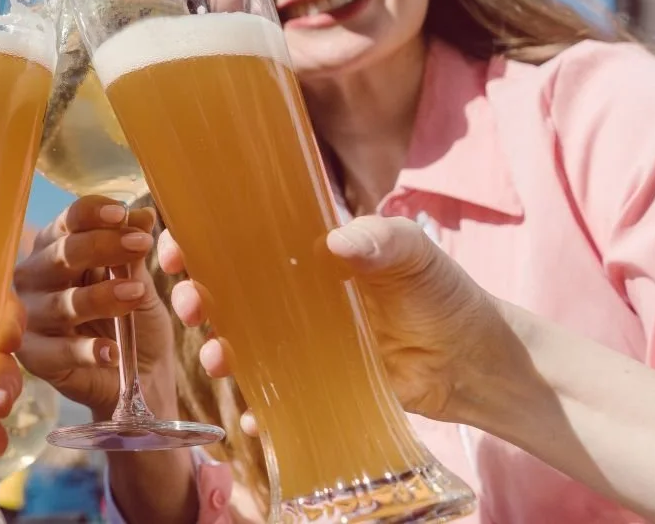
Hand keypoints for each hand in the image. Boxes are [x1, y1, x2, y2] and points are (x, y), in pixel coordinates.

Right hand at [14, 195, 174, 417]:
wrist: (142, 376)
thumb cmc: (134, 321)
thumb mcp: (140, 282)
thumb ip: (134, 254)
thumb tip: (143, 215)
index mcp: (58, 249)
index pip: (68, 223)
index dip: (92, 214)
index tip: (122, 214)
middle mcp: (36, 277)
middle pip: (61, 255)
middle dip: (102, 246)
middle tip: (140, 245)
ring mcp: (32, 317)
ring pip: (62, 303)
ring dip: (100, 297)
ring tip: (135, 293)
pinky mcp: (36, 357)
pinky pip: (58, 352)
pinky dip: (86, 351)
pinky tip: (112, 351)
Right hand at [161, 215, 508, 434]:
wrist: (478, 362)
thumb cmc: (444, 294)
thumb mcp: (415, 255)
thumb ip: (380, 239)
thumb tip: (335, 243)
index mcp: (306, 252)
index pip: (238, 238)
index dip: (198, 240)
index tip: (176, 247)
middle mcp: (292, 295)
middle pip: (224, 291)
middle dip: (195, 297)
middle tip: (191, 305)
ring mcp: (300, 341)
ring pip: (239, 343)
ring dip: (217, 351)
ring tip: (218, 360)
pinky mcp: (315, 382)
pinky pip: (273, 396)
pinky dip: (255, 409)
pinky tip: (251, 417)